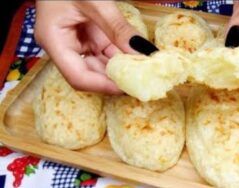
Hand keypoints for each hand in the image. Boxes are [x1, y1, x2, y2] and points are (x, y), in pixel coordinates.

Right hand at [35, 1, 157, 93]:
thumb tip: (143, 52)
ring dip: (121, 67)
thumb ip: (118, 28)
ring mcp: (74, 41)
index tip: (129, 87)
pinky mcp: (85, 35)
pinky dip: (119, 55)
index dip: (104, 86)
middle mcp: (62, 46)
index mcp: (54, 40)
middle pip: (90, 73)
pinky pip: (103, 51)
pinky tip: (135, 57)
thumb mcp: (95, 1)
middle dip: (116, 78)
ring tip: (143, 70)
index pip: (78, 77)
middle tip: (142, 81)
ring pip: (99, 64)